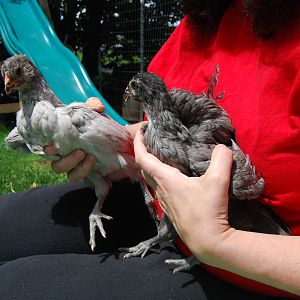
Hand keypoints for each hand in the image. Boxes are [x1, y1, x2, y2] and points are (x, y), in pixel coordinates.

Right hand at [43, 97, 102, 180]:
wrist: (112, 136)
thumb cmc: (96, 123)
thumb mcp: (93, 112)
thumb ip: (92, 106)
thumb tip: (97, 107)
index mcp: (62, 143)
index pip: (49, 150)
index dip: (48, 151)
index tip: (52, 147)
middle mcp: (67, 157)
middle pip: (57, 167)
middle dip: (67, 161)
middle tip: (80, 152)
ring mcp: (79, 167)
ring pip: (71, 176)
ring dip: (80, 169)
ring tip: (91, 157)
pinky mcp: (92, 173)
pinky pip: (89, 180)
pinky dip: (94, 177)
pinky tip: (101, 171)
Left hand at [134, 130, 233, 256]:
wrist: (208, 242)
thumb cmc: (208, 211)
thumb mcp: (218, 181)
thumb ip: (221, 158)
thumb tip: (222, 146)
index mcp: (165, 179)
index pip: (142, 158)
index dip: (138, 143)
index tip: (141, 131)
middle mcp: (160, 190)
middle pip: (144, 168)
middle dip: (143, 152)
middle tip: (152, 141)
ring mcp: (164, 202)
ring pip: (151, 179)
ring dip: (152, 166)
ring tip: (162, 156)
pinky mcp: (170, 210)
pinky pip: (159, 189)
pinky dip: (160, 178)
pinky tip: (173, 178)